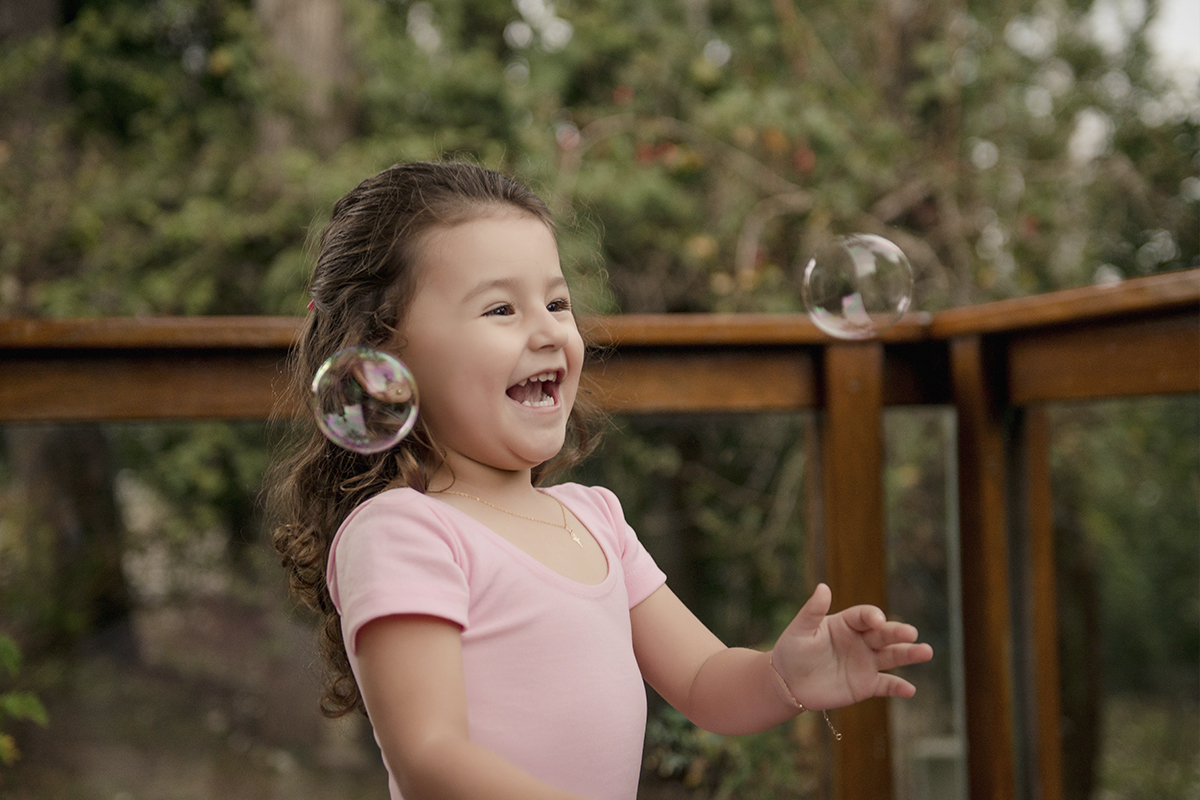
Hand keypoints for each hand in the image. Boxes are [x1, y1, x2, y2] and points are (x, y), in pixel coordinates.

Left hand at [769, 583, 932, 709]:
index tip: (877, 620)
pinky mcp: (866, 685)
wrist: (788, 683)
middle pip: (883, 634)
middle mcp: (860, 641)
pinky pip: (886, 685)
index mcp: (846, 623)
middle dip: (898, 633)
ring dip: (909, 654)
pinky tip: (910, 690)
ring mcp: (865, 663)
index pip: (864, 616)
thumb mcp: (800, 630)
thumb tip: (823, 586)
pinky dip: (898, 687)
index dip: (872, 616)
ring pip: (892, 656)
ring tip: (926, 652)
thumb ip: (813, 610)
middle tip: (912, 633)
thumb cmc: (792, 651)